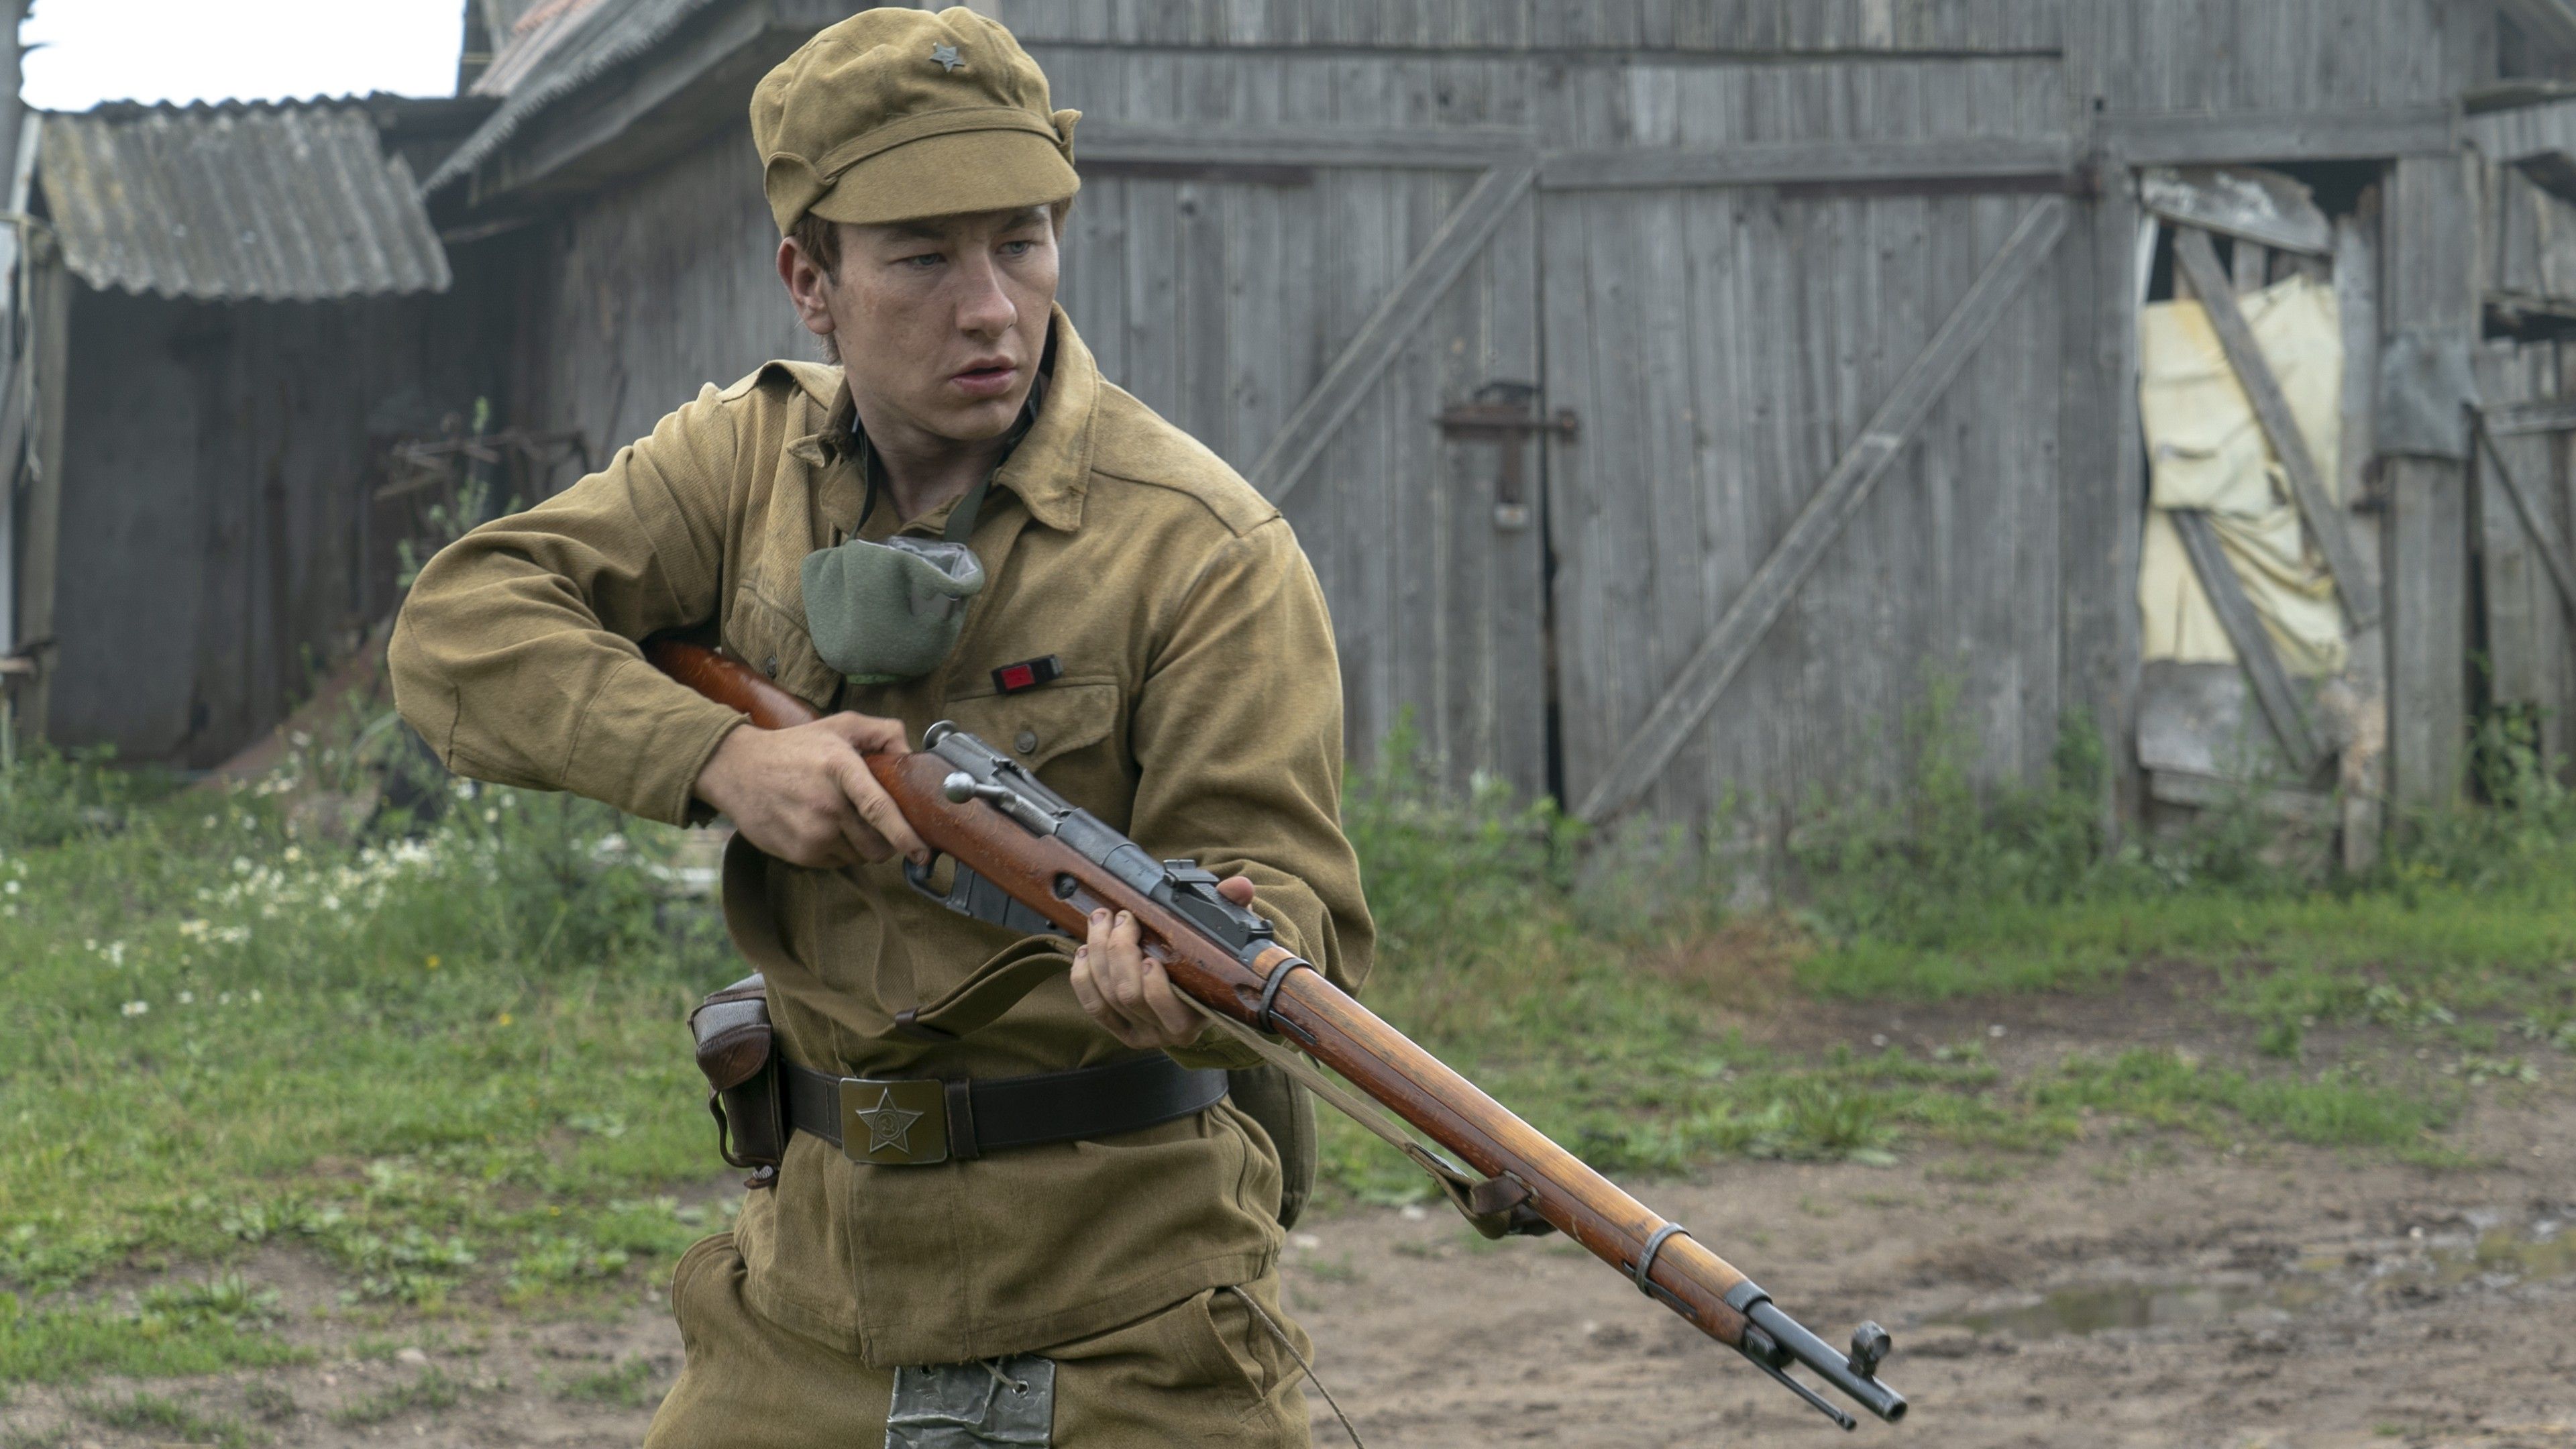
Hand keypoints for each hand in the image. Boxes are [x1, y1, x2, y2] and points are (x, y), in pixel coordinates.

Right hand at [693, 714, 928, 868]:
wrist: (736, 769)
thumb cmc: (793, 747)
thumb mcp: (839, 725)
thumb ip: (882, 731)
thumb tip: (909, 753)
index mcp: (839, 769)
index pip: (879, 809)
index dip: (905, 835)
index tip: (922, 852)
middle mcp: (826, 805)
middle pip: (877, 844)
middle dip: (886, 840)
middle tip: (875, 822)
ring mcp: (811, 833)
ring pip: (860, 857)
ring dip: (861, 845)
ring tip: (841, 818)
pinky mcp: (799, 854)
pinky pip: (837, 863)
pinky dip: (840, 851)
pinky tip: (823, 827)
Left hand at [1069, 876, 1256, 1050]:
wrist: (1204, 988)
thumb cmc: (1214, 961)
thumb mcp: (1229, 937)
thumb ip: (1234, 909)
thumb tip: (1239, 886)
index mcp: (1195, 1016)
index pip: (1166, 1008)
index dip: (1154, 985)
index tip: (1151, 954)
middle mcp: (1165, 1032)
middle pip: (1129, 995)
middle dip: (1118, 951)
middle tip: (1122, 918)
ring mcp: (1139, 1033)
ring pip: (1107, 996)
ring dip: (1098, 953)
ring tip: (1102, 921)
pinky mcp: (1118, 1029)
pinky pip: (1093, 1006)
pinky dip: (1083, 977)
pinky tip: (1084, 951)